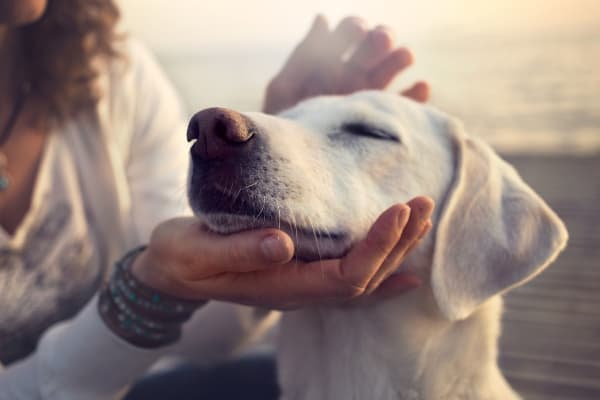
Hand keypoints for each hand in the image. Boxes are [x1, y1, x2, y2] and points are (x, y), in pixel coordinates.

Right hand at [132, 197, 433, 309]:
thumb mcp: (197, 252)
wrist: (171, 270)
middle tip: (422, 202)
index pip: (345, 276)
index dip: (377, 246)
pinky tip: (406, 268)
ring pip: (363, 277)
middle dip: (398, 242)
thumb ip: (238, 251)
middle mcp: (300, 291)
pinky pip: (350, 278)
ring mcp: (302, 284)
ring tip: (421, 218)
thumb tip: (282, 243)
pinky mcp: (300, 271)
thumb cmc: (181, 258)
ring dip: (396, 249)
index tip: (398, 210)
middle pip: (365, 278)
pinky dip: (382, 271)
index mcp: (281, 286)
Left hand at [263, 15, 429, 113]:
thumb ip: (303, 56)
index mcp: (329, 63)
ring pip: (391, 70)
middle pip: (374, 47)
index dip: (354, 28)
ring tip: (404, 56)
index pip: (348, 34)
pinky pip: (405, 106)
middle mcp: (352, 76)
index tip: (357, 30)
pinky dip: (416, 96)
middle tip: (382, 40)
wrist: (294, 167)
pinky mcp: (383, 121)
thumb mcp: (285, 90)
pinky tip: (421, 87)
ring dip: (400, 58)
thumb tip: (323, 18)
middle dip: (380, 39)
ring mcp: (369, 98)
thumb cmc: (284, 128)